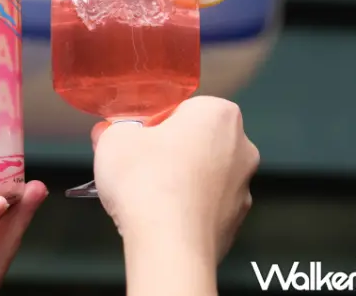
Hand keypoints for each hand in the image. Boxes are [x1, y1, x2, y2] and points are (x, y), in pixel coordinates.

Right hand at [91, 96, 258, 263]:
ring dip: (178, 180)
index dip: (151, 123)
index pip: (180, 108)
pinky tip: (162, 218)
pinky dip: (186, 208)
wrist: (169, 247)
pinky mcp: (236, 222)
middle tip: (136, 166)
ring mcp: (243, 187)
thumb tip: (111, 131)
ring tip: (146, 196)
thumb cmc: (145, 181)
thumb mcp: (114, 139)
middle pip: (195, 140)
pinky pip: (204, 205)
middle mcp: (241, 146)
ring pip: (201, 174)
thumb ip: (114, 129)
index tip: (133, 140)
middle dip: (167, 150)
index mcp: (219, 114)